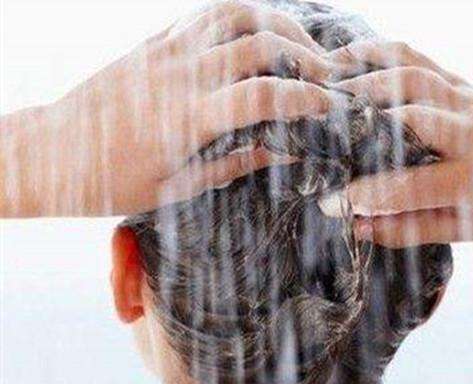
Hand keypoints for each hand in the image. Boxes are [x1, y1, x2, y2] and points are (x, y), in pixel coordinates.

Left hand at [1, 0, 334, 216]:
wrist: (52, 152)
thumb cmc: (111, 180)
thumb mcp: (177, 187)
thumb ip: (234, 163)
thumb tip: (282, 150)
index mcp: (187, 119)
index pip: (263, 94)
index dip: (305, 98)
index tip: (330, 107)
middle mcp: (181, 75)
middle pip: (260, 44)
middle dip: (306, 58)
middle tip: (327, 78)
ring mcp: (168, 51)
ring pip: (238, 16)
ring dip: (280, 27)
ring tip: (302, 50)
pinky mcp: (157, 42)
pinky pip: (209, 14)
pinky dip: (245, 17)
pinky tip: (261, 35)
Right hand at [319, 42, 472, 250]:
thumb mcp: (467, 230)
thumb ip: (411, 229)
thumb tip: (358, 227)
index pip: (408, 187)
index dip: (363, 197)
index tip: (330, 203)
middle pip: (408, 120)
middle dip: (358, 129)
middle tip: (317, 136)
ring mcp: (468, 100)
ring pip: (410, 78)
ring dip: (363, 81)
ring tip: (323, 88)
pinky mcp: (462, 82)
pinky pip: (418, 57)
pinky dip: (380, 54)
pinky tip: (349, 58)